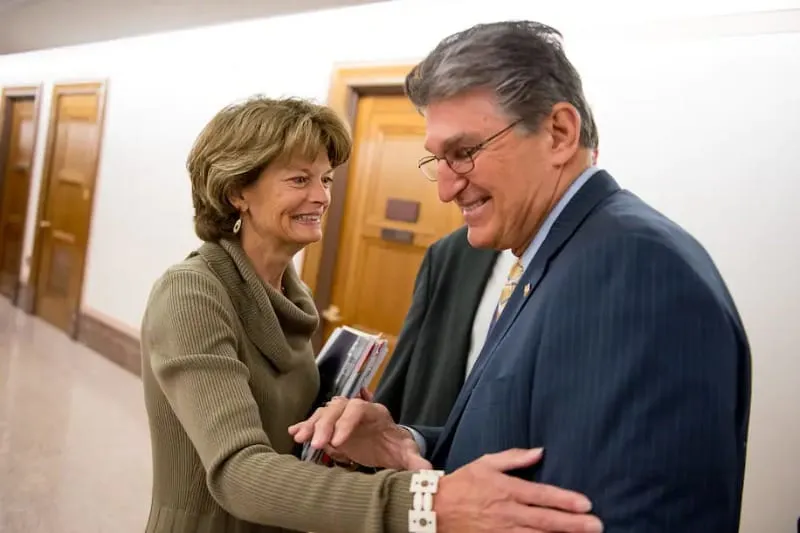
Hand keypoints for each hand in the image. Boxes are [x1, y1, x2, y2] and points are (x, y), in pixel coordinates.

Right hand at [288, 394, 429, 469]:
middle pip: (337, 408)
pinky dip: (305, 426)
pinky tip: (294, 432)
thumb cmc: (395, 446)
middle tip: (316, 444)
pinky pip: (316, 421)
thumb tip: (427, 471)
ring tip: (300, 438)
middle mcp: (356, 410)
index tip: (338, 442)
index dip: (346, 422)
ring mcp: (341, 416)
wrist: (387, 443)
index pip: (358, 409)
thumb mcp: (406, 452)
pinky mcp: (331, 426)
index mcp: (375, 413)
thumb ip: (415, 460)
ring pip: (324, 413)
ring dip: (312, 424)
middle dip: (325, 424)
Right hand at [435, 448, 602, 532]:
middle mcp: (507, 513)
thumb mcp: (486, 463)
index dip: (564, 500)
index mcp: (506, 490)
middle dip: (573, 524)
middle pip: (545, 520)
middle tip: (597, 525)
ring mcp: (502, 532)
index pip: (541, 495)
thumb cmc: (463, 484)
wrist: (436, 510)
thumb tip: (540, 452)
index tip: (586, 503)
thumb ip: (514, 457)